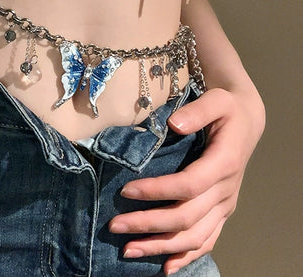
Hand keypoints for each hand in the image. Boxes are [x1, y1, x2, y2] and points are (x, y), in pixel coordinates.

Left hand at [108, 85, 264, 275]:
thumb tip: (174, 124)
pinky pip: (207, 241)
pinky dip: (186, 256)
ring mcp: (225, 205)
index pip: (188, 185)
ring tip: (128, 250)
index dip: (157, 191)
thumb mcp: (217, 100)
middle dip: (148, 225)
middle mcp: (225, 190)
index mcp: (223, 163)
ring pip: (194, 236)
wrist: (246, 122)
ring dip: (161, 246)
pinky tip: (165, 267)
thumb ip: (197, 111)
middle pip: (186, 217)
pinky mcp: (222, 211)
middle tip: (114, 226)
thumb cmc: (226, 108)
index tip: (126, 190)